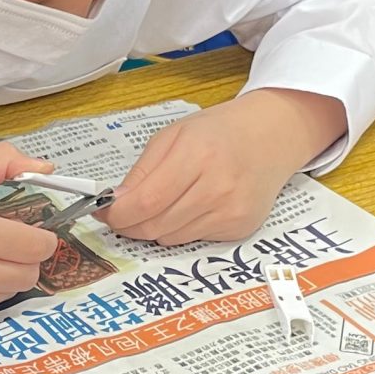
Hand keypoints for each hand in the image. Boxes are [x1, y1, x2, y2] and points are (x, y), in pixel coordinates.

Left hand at [103, 90, 346, 244]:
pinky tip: (193, 207)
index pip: (146, 201)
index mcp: (197, 155)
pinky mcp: (240, 228)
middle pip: (155, 225)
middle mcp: (217, 187)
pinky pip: (194, 240)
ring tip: (164, 204)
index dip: (119, 214)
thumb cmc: (217, 133)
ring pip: (171, 238)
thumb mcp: (173, 136)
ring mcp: (231, 211)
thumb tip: (114, 204)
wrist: (269, 137)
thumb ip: (142, 171)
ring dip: (156, 227)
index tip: (105, 213)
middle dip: (131, 225)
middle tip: (123, 215)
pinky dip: (182, 229)